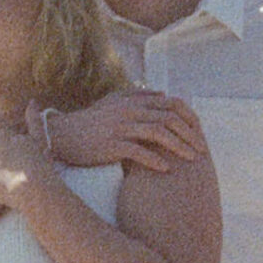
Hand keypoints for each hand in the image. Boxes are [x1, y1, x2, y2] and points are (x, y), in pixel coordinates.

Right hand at [34, 90, 206, 173]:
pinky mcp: (110, 144)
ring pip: (157, 133)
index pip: (170, 104)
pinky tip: (166, 169)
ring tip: (191, 159)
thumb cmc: (89, 121)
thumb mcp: (112, 102)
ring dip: (178, 147)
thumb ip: (137, 96)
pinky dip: (155, 160)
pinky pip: (138, 151)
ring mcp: (119, 127)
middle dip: (189, 134)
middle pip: (168, 118)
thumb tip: (163, 93)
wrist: (60, 135)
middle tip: (201, 150)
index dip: (188, 118)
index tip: (199, 133)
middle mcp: (128, 111)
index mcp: (131, 101)